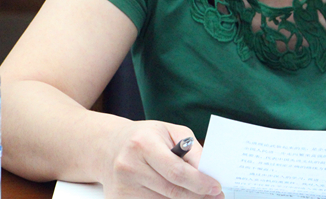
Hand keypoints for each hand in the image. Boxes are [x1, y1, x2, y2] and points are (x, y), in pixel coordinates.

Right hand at [101, 120, 221, 198]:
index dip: (199, 182)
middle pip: (172, 191)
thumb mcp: (172, 132)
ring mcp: (122, 186)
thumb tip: (208, 173)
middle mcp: (129, 166)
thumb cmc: (146, 137)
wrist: (109, 147)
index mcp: (143, 143)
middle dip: (197, 195)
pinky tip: (178, 195)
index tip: (216, 188)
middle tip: (215, 196)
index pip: (176, 171)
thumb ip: (192, 151)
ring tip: (198, 194)